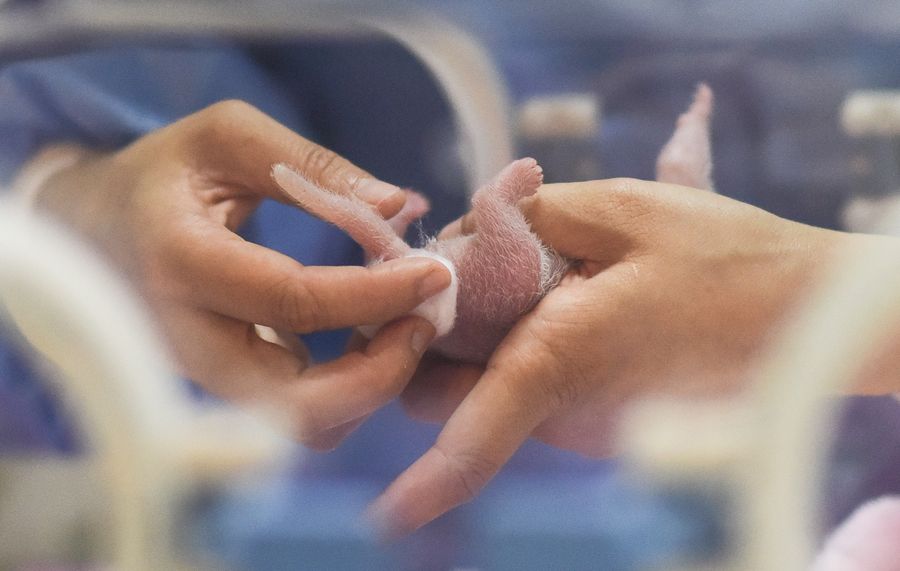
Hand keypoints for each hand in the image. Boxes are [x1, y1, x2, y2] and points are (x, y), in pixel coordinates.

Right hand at [30, 100, 450, 449]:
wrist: (90, 229)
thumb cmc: (165, 174)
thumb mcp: (229, 138)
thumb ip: (313, 166)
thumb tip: (401, 207)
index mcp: (180, 258)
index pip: (292, 297)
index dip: (375, 293)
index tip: (435, 274)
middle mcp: (181, 334)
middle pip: (292, 398)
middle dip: (377, 372)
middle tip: (424, 321)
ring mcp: (196, 373)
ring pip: (296, 421)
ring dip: (365, 387)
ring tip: (402, 328)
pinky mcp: (217, 387)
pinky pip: (291, 414)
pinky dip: (344, 391)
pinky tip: (367, 341)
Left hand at [372, 177, 848, 535]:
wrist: (806, 317)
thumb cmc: (724, 261)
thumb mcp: (619, 211)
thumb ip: (525, 217)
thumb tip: (460, 239)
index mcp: (560, 358)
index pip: (469, 439)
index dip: (424, 483)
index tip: (384, 504)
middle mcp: (563, 412)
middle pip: (443, 398)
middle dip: (422, 345)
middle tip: (441, 276)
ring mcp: (580, 424)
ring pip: (479, 391)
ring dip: (468, 340)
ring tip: (509, 273)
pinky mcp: (594, 421)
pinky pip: (522, 387)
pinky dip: (511, 346)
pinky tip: (549, 296)